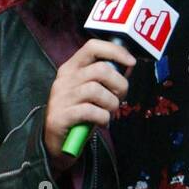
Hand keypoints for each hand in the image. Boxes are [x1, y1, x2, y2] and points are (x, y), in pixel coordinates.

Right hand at [43, 38, 134, 173]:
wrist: (57, 142)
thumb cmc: (80, 114)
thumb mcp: (92, 92)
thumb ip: (106, 79)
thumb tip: (128, 67)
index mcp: (71, 68)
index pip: (93, 47)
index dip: (116, 51)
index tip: (131, 62)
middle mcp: (64, 79)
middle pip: (101, 69)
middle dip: (119, 85)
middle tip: (120, 98)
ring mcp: (60, 97)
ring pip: (96, 90)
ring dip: (111, 104)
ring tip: (109, 112)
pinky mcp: (60, 117)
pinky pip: (90, 111)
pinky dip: (103, 117)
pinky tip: (102, 122)